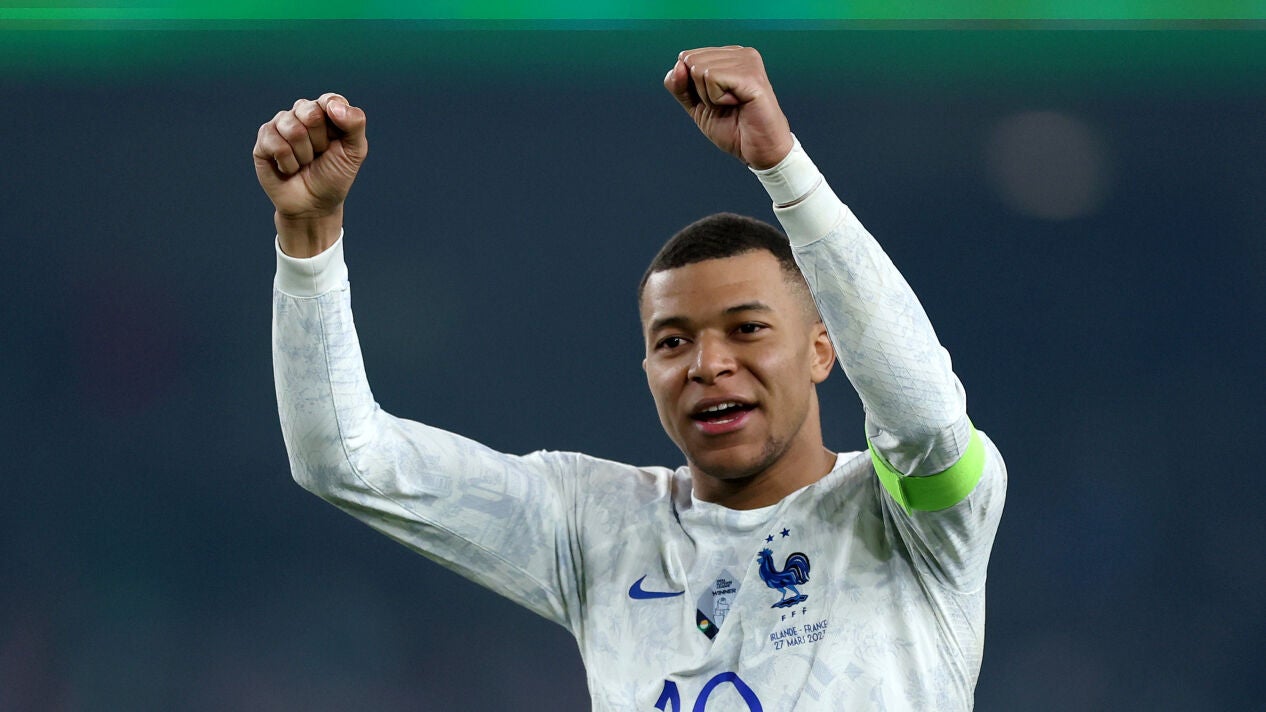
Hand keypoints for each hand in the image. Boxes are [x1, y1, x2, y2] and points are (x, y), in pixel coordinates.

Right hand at [253, 93, 366, 255]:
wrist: (313, 205)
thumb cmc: (334, 176)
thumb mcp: (355, 151)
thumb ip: (355, 123)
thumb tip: (333, 105)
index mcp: (325, 112)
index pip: (329, 100)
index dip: (335, 123)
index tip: (337, 141)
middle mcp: (301, 113)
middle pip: (310, 112)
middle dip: (320, 141)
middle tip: (320, 154)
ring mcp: (280, 124)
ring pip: (292, 128)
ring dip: (304, 154)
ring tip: (305, 163)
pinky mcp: (263, 140)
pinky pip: (276, 143)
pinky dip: (288, 162)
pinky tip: (289, 168)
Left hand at [664, 46, 792, 169]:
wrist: (758, 150)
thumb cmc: (733, 129)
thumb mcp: (696, 106)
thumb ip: (680, 86)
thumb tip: (678, 64)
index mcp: (728, 56)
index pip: (686, 58)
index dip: (691, 87)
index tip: (715, 101)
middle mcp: (739, 52)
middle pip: (690, 61)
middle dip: (699, 91)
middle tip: (725, 105)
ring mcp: (747, 61)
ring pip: (699, 69)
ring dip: (709, 96)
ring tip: (732, 105)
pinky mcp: (750, 74)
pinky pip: (712, 78)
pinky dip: (717, 99)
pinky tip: (737, 103)